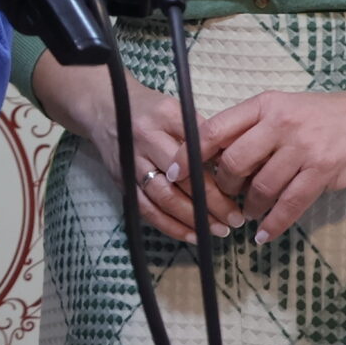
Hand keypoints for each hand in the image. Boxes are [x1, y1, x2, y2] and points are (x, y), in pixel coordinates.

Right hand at [33, 55, 245, 244]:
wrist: (104, 109)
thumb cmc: (149, 110)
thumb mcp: (176, 109)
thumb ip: (201, 134)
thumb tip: (231, 165)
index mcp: (164, 116)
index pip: (197, 148)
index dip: (219, 173)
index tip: (241, 191)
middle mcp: (145, 138)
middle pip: (182, 176)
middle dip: (212, 201)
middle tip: (235, 218)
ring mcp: (131, 161)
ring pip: (164, 197)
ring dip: (193, 218)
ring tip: (218, 230)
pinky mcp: (123, 180)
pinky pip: (147, 210)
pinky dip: (170, 226)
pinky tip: (192, 235)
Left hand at [195, 80, 345, 241]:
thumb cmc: (330, 116)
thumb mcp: (287, 109)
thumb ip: (256, 128)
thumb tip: (219, 158)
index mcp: (265, 105)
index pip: (214, 128)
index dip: (190, 154)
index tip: (176, 173)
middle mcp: (280, 123)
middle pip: (232, 162)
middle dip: (222, 187)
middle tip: (224, 199)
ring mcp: (302, 147)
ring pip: (259, 187)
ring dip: (249, 207)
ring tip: (248, 215)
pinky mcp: (323, 171)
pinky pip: (289, 204)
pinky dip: (273, 223)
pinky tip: (265, 233)